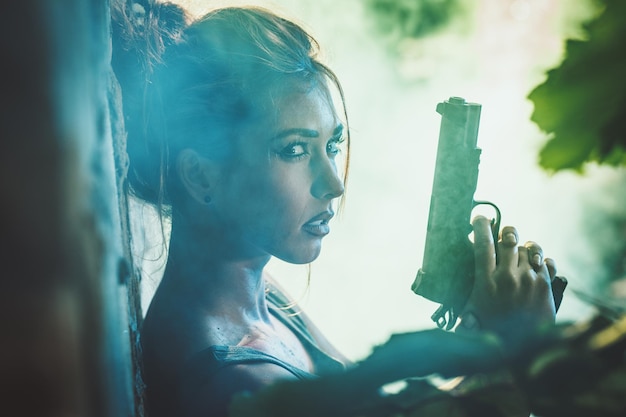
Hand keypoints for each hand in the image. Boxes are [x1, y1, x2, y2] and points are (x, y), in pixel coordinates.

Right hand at [461, 216, 556, 340]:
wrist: (524, 352)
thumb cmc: (491, 333)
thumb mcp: (468, 315)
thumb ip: (458, 300)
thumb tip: (439, 292)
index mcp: (486, 282)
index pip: (482, 244)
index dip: (480, 225)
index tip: (479, 218)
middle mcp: (508, 277)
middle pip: (508, 239)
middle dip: (506, 232)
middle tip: (503, 234)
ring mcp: (529, 280)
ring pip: (528, 248)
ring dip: (523, 247)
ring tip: (520, 251)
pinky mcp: (546, 286)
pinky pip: (546, 261)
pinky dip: (542, 260)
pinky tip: (536, 264)